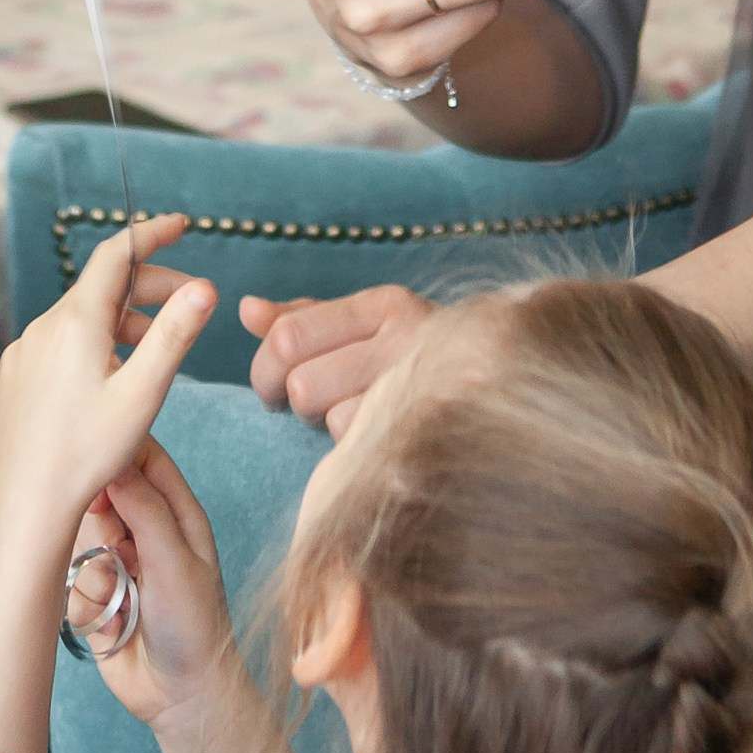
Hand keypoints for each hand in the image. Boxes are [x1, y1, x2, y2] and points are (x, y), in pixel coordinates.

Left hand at [0, 217, 212, 528]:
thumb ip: (175, 334)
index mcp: (76, 321)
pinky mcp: (14, 381)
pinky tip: (108, 382)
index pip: (117, 255)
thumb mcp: (144, 392)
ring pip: (79, 320)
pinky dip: (91, 346)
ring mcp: (23, 355)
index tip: (181, 225)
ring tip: (154, 352)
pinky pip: (57, 347)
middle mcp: (42, 328)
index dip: (151, 235)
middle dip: (149, 286)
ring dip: (121, 322)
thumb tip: (205, 286)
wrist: (28, 507)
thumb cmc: (89, 453)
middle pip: (102, 288)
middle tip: (190, 302)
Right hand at [68, 440, 233, 722]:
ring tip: (123, 600)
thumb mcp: (174, 560)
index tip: (99, 467)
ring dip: (95, 574)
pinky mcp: (96, 599)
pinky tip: (111, 625)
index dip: (119, 455)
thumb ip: (144, 509)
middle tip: (118, 552)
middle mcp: (146, 534)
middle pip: (103, 498)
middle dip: (100, 524)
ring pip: (81, 543)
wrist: (181, 696)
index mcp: (177, 514)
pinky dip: (87, 606)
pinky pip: (72, 585)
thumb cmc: (194, 625)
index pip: (145, 459)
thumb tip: (115, 462)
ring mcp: (118, 566)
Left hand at [241, 281, 436, 433]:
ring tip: (353, 416)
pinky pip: (362, 445)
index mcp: (382, 305)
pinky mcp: (427, 424)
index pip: (289, 335)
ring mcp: (421, 381)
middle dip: (297, 404)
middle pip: (302, 385)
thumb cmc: (411, 354)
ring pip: (330, 418)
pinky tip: (376, 434)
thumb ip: (302, 318)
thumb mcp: (363, 325)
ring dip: (331, 427)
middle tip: (313, 407)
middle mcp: (405, 336)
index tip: (270, 389)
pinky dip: (358, 447)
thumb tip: (246, 309)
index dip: (263, 369)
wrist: (506, 378)